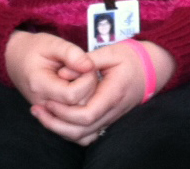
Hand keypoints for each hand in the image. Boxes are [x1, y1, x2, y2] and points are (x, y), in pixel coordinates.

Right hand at [5, 30, 97, 107]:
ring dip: (87, 97)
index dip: (86, 81)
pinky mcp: (51, 115)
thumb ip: (71, 53)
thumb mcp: (52, 43)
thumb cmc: (34, 49)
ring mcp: (46, 112)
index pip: (72, 95)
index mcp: (40, 85)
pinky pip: (72, 121)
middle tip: (85, 70)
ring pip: (78, 116)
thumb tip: (89, 67)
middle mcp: (42, 104)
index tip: (86, 66)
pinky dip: (82, 107)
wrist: (16, 59)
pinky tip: (80, 90)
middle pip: (78, 107)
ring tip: (80, 78)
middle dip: (89, 88)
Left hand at [32, 41, 175, 145]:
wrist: (152, 68)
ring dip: (61, 130)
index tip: (49, 100)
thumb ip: (86, 60)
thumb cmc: (131, 57)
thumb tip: (63, 73)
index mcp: (113, 93)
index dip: (65, 112)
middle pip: (82, 131)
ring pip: (84, 137)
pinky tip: (57, 120)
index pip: (87, 115)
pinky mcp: (108, 120)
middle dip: (56, 124)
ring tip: (41, 115)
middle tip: (37, 109)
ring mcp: (112, 118)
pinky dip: (71, 132)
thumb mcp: (110, 51)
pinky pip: (89, 135)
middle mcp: (113, 111)